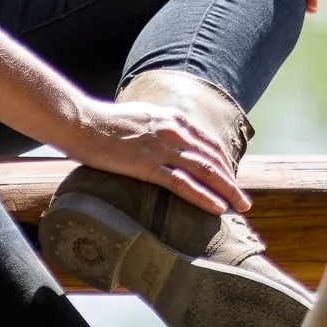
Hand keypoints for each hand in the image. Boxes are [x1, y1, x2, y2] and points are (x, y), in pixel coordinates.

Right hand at [61, 96, 249, 214]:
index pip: (210, 144)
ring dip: (226, 191)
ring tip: (240, 207)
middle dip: (232, 181)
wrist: (82, 121)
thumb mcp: (143, 118)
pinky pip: (182, 184)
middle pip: (213, 159)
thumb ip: (161, 129)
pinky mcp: (147, 165)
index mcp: (174, 119)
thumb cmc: (107, 122)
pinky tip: (216, 208)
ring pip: (205, 171)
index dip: (225, 164)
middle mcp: (175, 132)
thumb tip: (171, 143)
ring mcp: (162, 148)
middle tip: (245, 200)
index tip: (233, 180)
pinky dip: (203, 196)